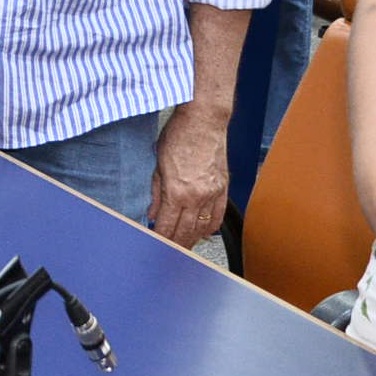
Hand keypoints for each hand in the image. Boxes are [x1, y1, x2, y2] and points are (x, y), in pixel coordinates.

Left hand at [148, 105, 228, 244]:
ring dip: (192, 240)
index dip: (161, 240)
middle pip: (185, 232)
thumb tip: (152, 213)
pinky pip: (218, 216)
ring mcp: (213, 193)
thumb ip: (155, 193)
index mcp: (177, 191)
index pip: (167, 226)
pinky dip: (210, 228)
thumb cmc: (179, 135)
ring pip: (202, 228)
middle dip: (176, 246)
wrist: (204, 120)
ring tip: (184, 248)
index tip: (156, 247)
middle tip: (169, 255)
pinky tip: (203, 233)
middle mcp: (197, 197)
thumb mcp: (158, 164)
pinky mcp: (224, 188)